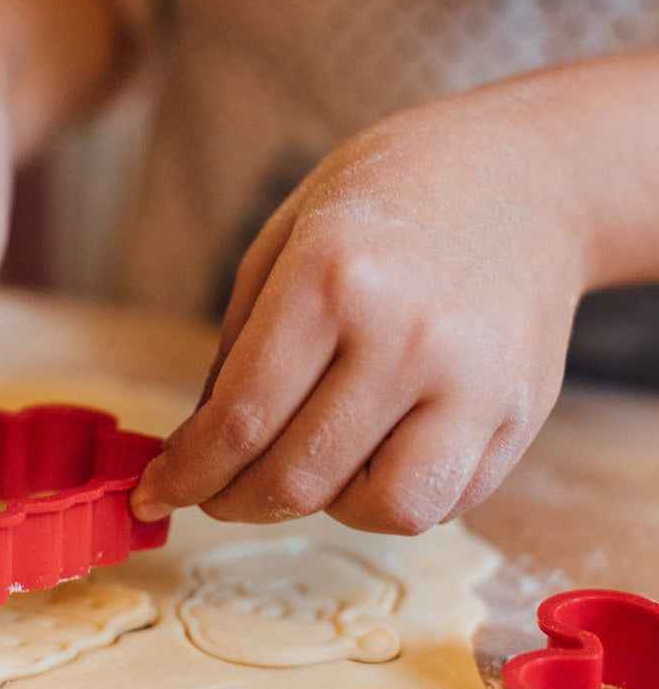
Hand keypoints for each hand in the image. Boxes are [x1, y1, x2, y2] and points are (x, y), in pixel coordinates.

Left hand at [132, 92, 587, 532]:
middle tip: (214, 493)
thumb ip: (238, 347)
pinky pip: (442, 502)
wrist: (533, 178)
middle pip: (298, 475)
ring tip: (309, 462)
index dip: (187, 473)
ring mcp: (474, 383)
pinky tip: (373, 454)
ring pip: (379, 510)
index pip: (241, 418)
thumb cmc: (392, 197)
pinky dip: (391, 498)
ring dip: (323, 506)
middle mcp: (406, 336)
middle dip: (235, 500)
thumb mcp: (286, 239)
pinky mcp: (519, 415)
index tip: (156, 494)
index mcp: (332, 279)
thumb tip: (202, 444)